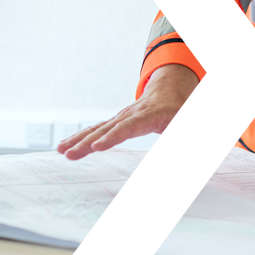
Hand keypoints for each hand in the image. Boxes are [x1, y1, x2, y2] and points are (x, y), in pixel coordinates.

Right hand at [57, 64, 198, 159]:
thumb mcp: (190, 123)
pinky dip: (80, 138)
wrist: (172, 91)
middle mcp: (132, 114)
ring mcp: (121, 116)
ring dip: (79, 141)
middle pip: (108, 129)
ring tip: (62, 152)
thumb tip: (192, 162)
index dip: (114, 136)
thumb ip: (189, 139)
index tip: (98, 147)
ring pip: (98, 129)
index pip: (130, 127)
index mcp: (152, 114)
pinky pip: (96, 129)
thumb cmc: (183, 110)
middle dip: (88, 143)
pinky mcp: (116, 121)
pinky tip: (65, 147)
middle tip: (70, 155)